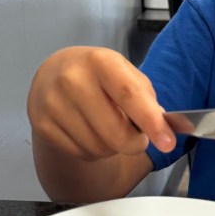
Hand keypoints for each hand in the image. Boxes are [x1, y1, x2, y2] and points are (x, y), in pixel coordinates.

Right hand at [27, 46, 175, 161]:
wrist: (52, 73)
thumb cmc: (97, 75)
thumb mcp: (126, 74)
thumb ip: (150, 100)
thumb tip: (172, 127)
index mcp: (100, 62)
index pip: (129, 95)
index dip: (151, 121)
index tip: (168, 141)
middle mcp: (72, 80)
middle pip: (116, 134)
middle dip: (135, 142)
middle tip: (136, 134)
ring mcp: (53, 104)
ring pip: (100, 148)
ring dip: (112, 146)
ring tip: (105, 124)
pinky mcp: (42, 125)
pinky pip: (83, 154)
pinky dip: (93, 150)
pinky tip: (88, 130)